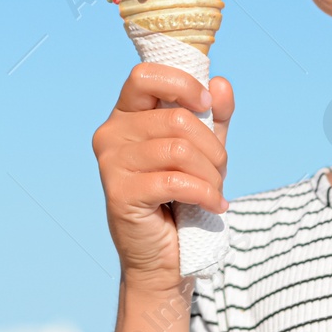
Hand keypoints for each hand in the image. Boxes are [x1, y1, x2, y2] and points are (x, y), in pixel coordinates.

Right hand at [91, 62, 233, 295]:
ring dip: (211, 174)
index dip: (181, 84)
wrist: (163, 257)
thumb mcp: (204, 149)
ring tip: (216, 190)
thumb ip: (213, 116)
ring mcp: (111, 164)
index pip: (144, 75)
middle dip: (211, 147)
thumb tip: (221, 84)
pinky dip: (205, 194)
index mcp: (126, 114)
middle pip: (175, 118)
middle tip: (219, 170)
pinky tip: (215, 205)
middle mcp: (111, 134)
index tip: (206, 104)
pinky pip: (175, 181)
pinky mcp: (120, 193)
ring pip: (178, 150)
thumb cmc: (182, 196)